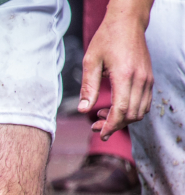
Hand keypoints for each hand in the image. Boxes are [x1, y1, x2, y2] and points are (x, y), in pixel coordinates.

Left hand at [79, 2, 152, 139]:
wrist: (127, 24)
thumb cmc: (107, 39)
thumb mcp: (90, 62)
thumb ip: (88, 87)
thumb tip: (83, 109)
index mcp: (124, 75)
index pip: (121, 110)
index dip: (110, 125)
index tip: (99, 133)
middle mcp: (140, 79)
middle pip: (131, 114)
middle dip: (114, 125)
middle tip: (95, 126)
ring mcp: (147, 79)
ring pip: (140, 111)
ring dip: (123, 120)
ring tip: (102, 117)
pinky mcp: (149, 79)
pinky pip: (144, 103)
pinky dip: (131, 111)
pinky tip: (115, 108)